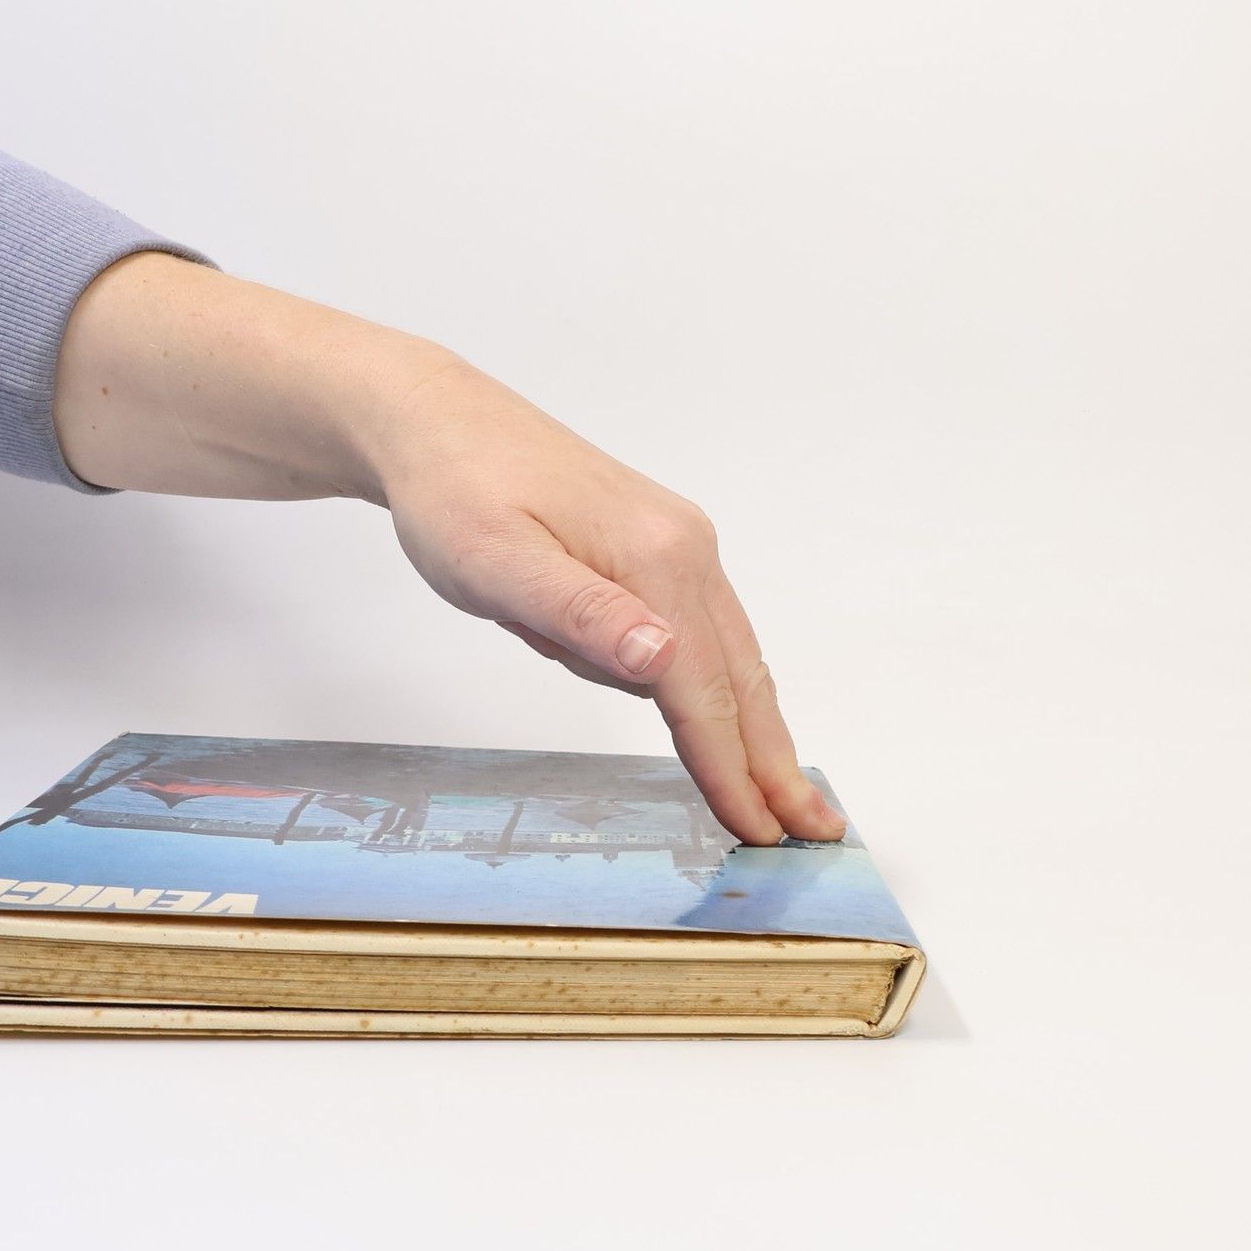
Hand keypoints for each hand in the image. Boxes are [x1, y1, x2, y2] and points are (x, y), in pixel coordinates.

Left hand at [364, 358, 844, 844]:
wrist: (437, 420)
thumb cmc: (455, 492)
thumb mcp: (497, 565)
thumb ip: (580, 615)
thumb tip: (663, 658)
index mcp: (654, 556)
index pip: (701, 689)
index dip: (730, 767)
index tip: (761, 831)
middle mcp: (683, 545)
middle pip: (739, 674)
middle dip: (772, 756)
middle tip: (813, 828)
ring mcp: (676, 540)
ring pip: (728, 652)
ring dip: (752, 724)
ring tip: (773, 790)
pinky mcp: (656, 540)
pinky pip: (704, 626)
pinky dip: (721, 681)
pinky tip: (716, 715)